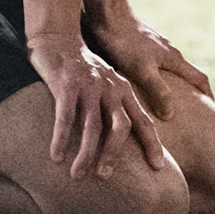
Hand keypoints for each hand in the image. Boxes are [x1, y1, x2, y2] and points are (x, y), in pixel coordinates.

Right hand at [26, 34, 166, 179]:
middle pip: (120, 126)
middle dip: (114, 154)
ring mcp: (89, 86)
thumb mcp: (107, 83)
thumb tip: (121, 140)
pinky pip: (65, 117)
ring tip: (77, 175)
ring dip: (86, 153)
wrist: (57, 37)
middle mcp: (111, 88)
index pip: (143, 120)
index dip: (152, 144)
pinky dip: (61, 138)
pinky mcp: (66, 85)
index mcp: (124, 89)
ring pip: (92, 126)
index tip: (158, 167)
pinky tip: (56, 156)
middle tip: (105, 176)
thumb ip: (115, 106)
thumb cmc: (82, 69)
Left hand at [88, 9, 212, 120]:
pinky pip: (154, 64)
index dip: (208, 96)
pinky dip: (154, 78)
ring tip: (162, 104)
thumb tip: (171, 114)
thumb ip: (159, 91)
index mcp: (174, 59)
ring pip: (169, 69)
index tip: (211, 112)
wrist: (107, 14)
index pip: (200, 78)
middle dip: (190, 93)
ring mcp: (155, 47)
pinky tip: (140, 86)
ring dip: (170, 86)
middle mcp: (169, 52)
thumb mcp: (143, 70)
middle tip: (187, 113)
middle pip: (186, 75)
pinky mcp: (141, 44)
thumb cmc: (125, 43)